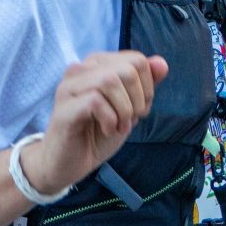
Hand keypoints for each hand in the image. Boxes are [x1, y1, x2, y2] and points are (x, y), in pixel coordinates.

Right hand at [21, 51, 168, 195]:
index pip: (137, 60)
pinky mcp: (64, 108)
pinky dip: (110, 119)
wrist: (65, 165)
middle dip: (138, 99)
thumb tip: (162, 63)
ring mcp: (69, 87)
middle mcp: (81, 68)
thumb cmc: (96, 134)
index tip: (138, 110)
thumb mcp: (129, 108)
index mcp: (97, 64)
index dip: (147, 87)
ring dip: (124, 110)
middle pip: (127, 69)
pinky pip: (95, 101)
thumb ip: (145, 84)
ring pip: (110, 81)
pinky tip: (107, 130)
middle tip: (130, 120)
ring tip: (119, 126)